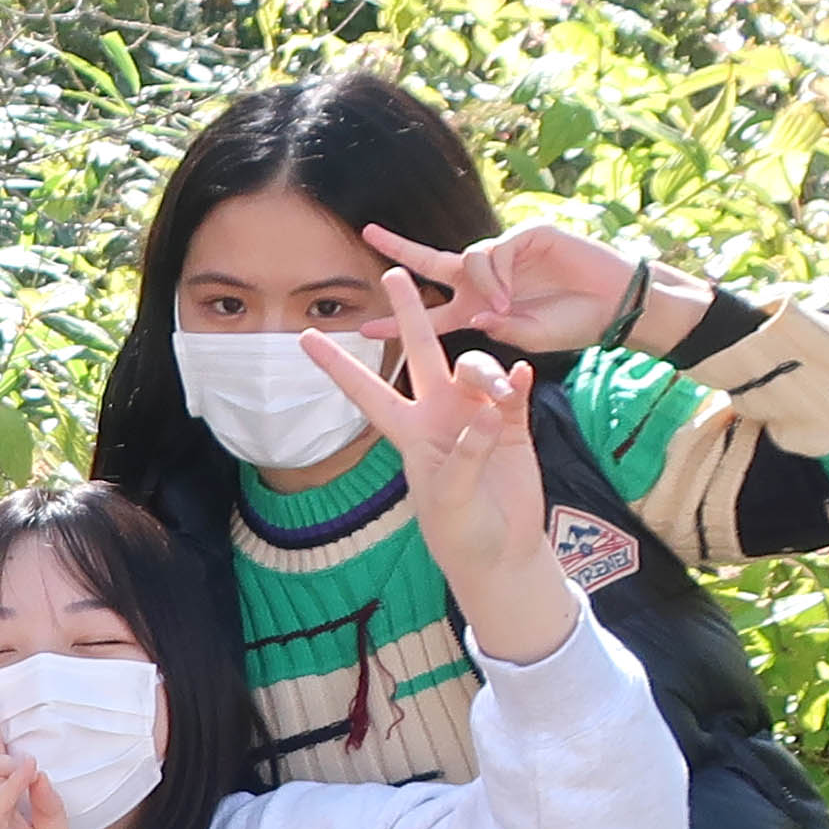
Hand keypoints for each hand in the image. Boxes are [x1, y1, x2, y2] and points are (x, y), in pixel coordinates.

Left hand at [309, 266, 568, 655]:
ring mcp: (477, 415)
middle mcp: (440, 415)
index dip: (337, 366)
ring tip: (504, 396)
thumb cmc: (461, 534)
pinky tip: (524, 377)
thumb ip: (464, 455)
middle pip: (422, 353)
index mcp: (410, 433)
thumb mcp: (450, 501)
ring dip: (488, 372)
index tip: (303, 337)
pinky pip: (516, 389)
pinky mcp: (512, 425)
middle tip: (394, 274)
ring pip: (476, 367)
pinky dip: (520, 380)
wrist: (501, 554)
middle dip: (409, 314)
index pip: (367, 393)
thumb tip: (485, 410)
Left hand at [359, 217, 680, 356]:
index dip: (399, 323)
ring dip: (480, 286)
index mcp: (481, 307)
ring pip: (467, 260)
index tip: (362, 327)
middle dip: (401, 250)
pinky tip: (510, 292)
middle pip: (433, 263)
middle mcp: (486, 280)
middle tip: (368, 234)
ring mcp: (505, 256)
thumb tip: (473, 317)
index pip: (432, 316)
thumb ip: (499, 329)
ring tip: (503, 307)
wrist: (615, 305)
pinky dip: (495, 275)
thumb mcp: (530, 339)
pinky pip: (494, 253)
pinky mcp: (526, 236)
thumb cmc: (576, 325)